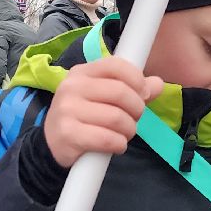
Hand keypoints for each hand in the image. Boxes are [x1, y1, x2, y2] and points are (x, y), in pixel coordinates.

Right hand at [42, 56, 163, 168]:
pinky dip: (119, 144)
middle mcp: (72, 87)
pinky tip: (116, 145)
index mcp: (82, 72)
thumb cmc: (85, 116)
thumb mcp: (105, 97)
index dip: (137, 80)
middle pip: (120, 93)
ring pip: (117, 118)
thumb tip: (158, 83)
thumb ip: (133, 89)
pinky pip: (107, 139)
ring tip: (124, 134)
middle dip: (136, 110)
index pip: (116, 65)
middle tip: (134, 119)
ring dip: (129, 130)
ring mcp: (67, 109)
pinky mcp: (68, 133)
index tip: (144, 94)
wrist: (53, 143)